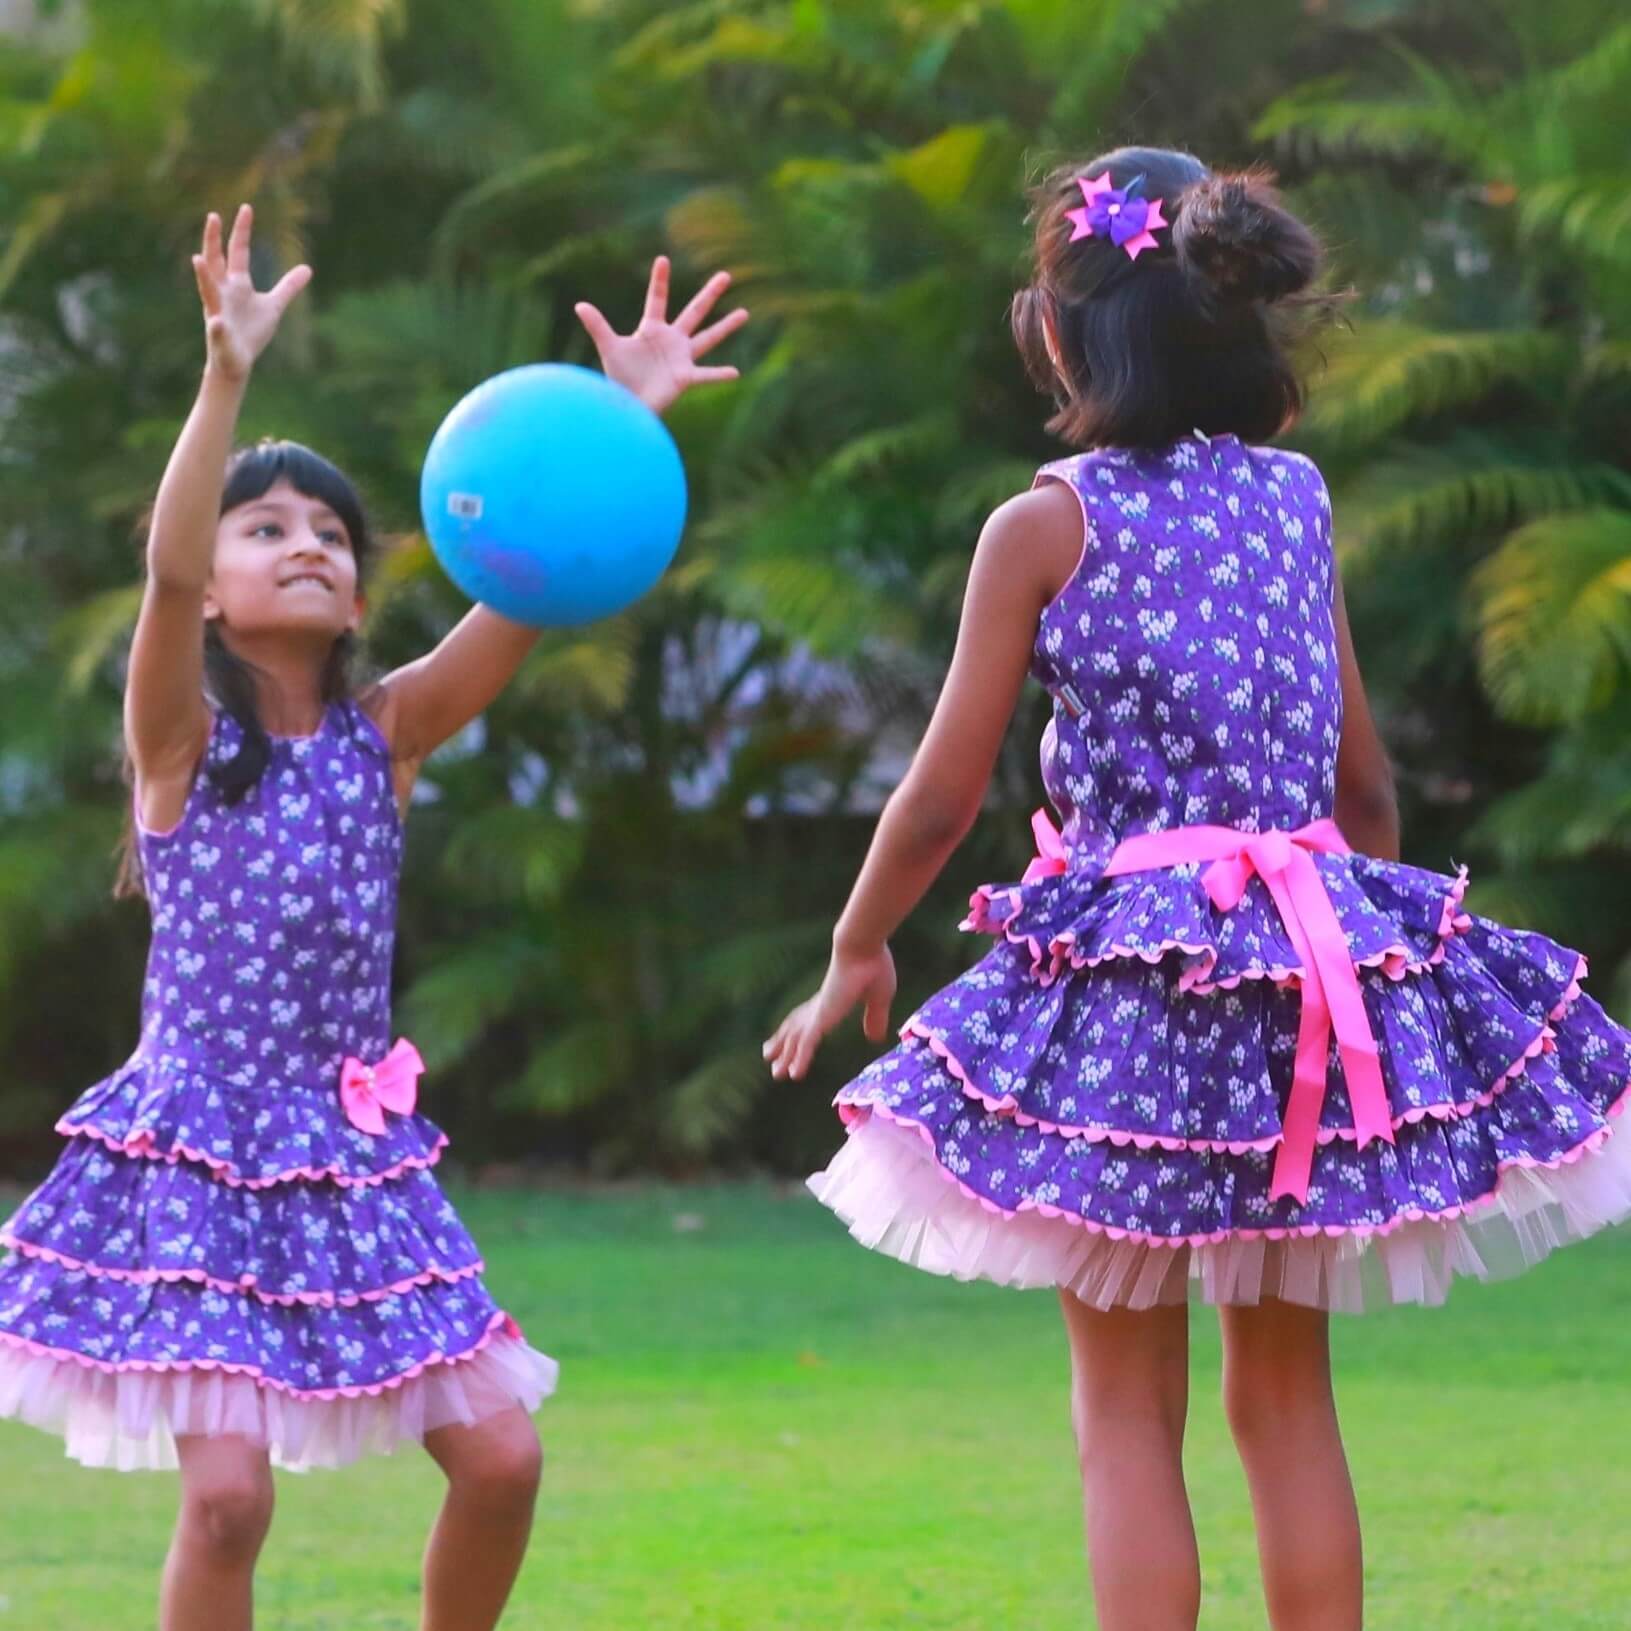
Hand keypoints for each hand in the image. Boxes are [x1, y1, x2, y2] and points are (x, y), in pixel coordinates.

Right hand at [193, 205, 311, 382]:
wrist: (237, 361)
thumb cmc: (251, 331)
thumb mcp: (274, 306)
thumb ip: (288, 287)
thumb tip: (308, 268)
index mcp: (237, 284)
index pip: (238, 252)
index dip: (242, 231)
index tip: (247, 208)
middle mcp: (223, 292)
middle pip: (216, 261)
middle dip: (213, 240)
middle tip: (213, 216)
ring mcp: (218, 312)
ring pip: (207, 290)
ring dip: (202, 275)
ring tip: (197, 258)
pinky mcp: (219, 335)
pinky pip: (217, 329)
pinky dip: (217, 326)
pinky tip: (217, 322)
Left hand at [575, 256, 747, 414]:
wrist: (629, 406)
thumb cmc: (619, 379)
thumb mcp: (609, 347)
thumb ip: (597, 326)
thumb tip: (579, 305)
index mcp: (652, 330)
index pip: (657, 299)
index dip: (660, 280)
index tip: (663, 259)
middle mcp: (671, 340)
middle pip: (694, 311)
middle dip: (710, 294)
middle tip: (726, 276)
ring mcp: (682, 358)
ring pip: (708, 337)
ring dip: (726, 326)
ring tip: (745, 313)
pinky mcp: (685, 377)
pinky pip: (706, 375)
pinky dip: (720, 375)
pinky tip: (736, 373)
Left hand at [763, 942, 896, 1081]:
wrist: (863, 947)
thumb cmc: (873, 966)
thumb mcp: (878, 999)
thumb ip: (875, 1018)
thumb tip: (875, 1039)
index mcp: (831, 1000)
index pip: (809, 1018)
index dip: (799, 1030)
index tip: (792, 1039)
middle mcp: (819, 1007)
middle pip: (795, 1029)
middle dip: (783, 1045)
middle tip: (770, 1059)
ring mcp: (818, 1013)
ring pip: (795, 1040)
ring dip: (785, 1057)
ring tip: (775, 1073)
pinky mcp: (821, 1018)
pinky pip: (806, 1044)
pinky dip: (800, 1060)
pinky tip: (794, 1076)